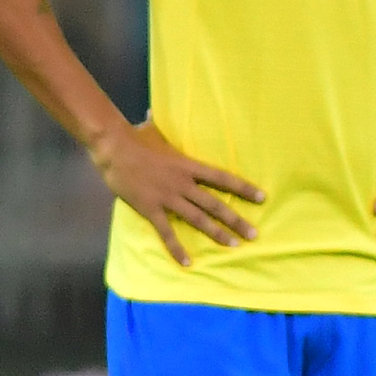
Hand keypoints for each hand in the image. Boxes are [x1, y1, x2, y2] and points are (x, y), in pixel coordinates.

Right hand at [93, 119, 260, 264]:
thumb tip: (155, 113)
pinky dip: (176, 248)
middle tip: (254, 235)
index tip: (262, 198)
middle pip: (215, 205)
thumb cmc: (136, 138)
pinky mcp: (151, 209)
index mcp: (189, 166)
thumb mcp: (156, 131)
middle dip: (236, 221)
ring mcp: (168, 197)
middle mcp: (184, 184)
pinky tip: (187, 262)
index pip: (223, 178)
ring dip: (217, 233)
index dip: (244, 188)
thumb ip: (164, 128)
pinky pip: (167, 232)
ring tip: (233, 246)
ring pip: (198, 219)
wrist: (113, 147)